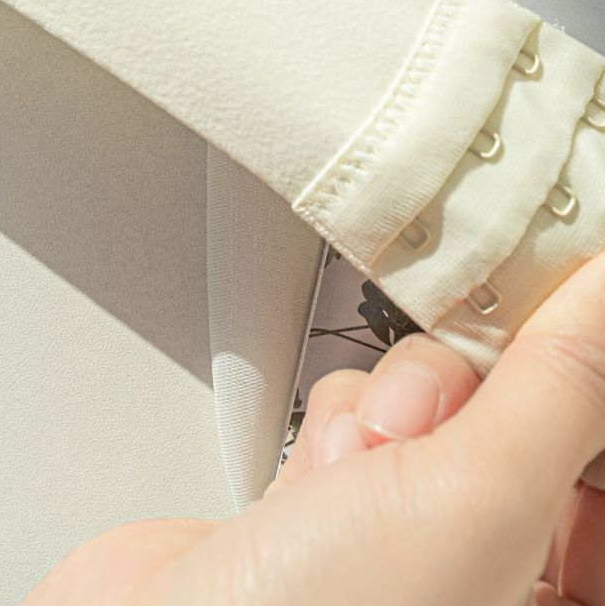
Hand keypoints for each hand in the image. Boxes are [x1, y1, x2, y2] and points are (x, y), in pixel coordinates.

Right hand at [25, 251, 604, 604]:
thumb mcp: (474, 506)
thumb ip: (559, 391)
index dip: (586, 392)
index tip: (568, 317)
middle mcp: (491, 586)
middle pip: (535, 432)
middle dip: (481, 405)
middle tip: (450, 404)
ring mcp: (409, 551)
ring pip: (449, 411)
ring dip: (401, 410)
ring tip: (364, 463)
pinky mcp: (335, 512)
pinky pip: (370, 418)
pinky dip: (341, 424)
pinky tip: (317, 474)